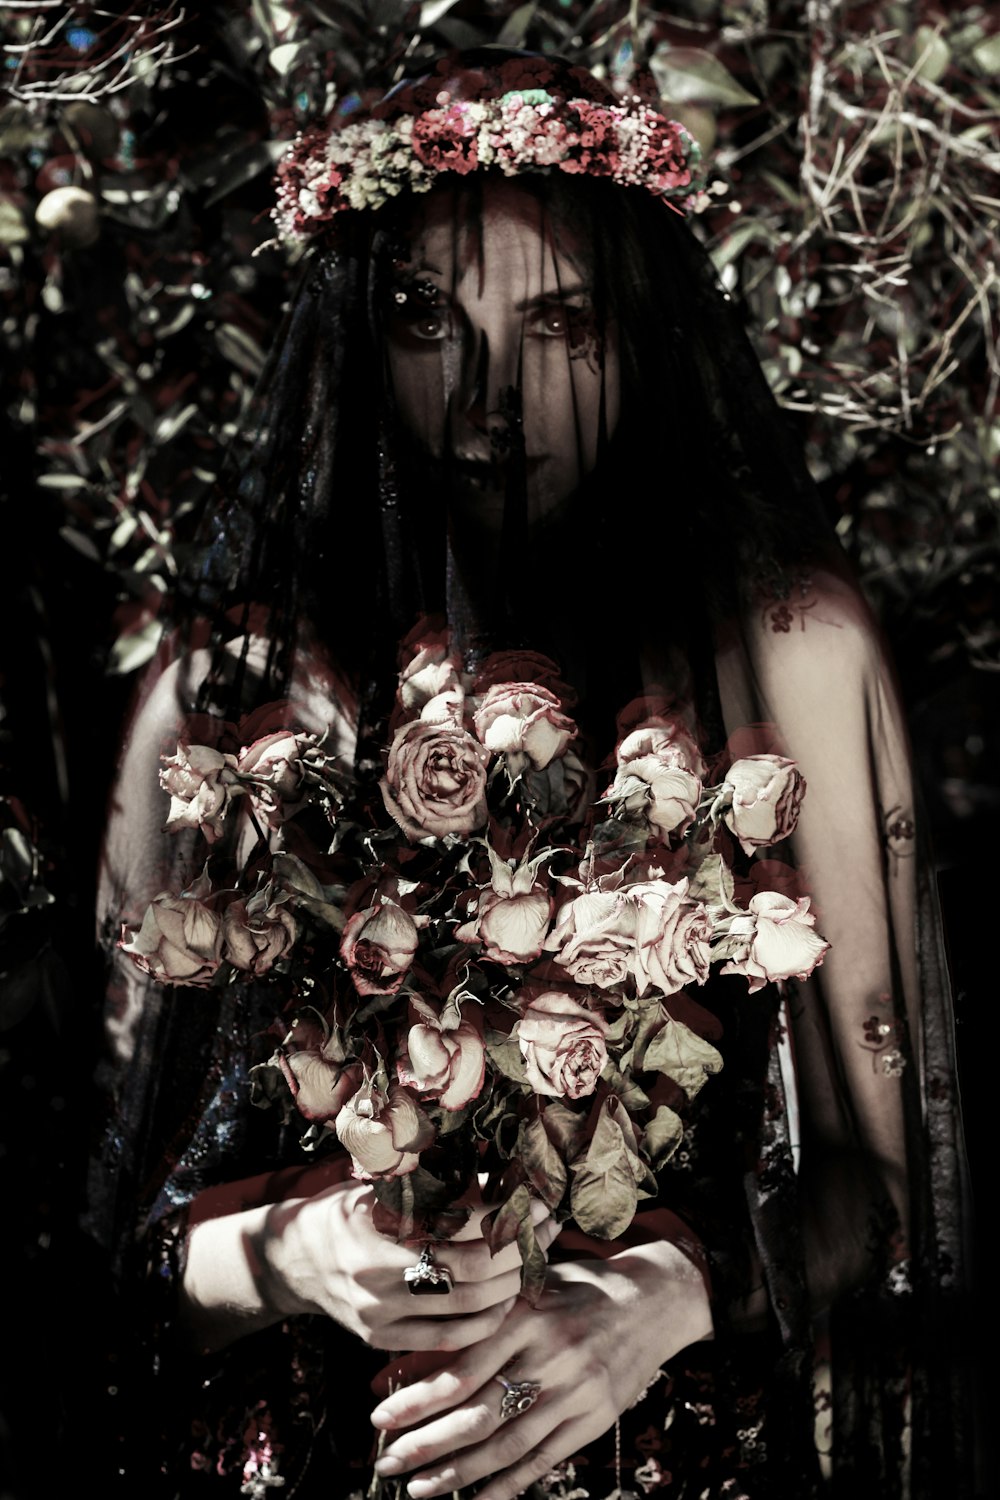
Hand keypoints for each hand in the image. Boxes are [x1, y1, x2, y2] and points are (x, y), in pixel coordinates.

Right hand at [181, 1164, 558, 1354]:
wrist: (292, 1260)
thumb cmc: (346, 1210)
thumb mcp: (383, 1186)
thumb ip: (438, 1187)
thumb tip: (502, 1176)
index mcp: (379, 1229)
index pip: (463, 1231)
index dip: (508, 1218)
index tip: (539, 1202)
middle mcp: (377, 1277)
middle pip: (473, 1274)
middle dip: (521, 1251)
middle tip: (549, 1228)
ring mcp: (380, 1315)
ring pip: (468, 1312)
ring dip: (511, 1287)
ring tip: (535, 1260)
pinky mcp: (382, 1340)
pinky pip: (448, 1340)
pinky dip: (485, 1322)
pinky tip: (505, 1299)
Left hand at [368, 1242, 712, 1499]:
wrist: (653, 1299)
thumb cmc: (574, 1288)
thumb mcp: (524, 1290)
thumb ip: (471, 1323)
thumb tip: (400, 1361)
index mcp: (526, 1316)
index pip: (461, 1369)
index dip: (416, 1399)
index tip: (379, 1418)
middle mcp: (551, 1355)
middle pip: (478, 1414)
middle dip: (426, 1445)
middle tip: (388, 1461)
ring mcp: (576, 1391)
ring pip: (507, 1445)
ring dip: (457, 1474)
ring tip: (417, 1489)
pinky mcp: (596, 1418)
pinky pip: (544, 1461)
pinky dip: (507, 1486)